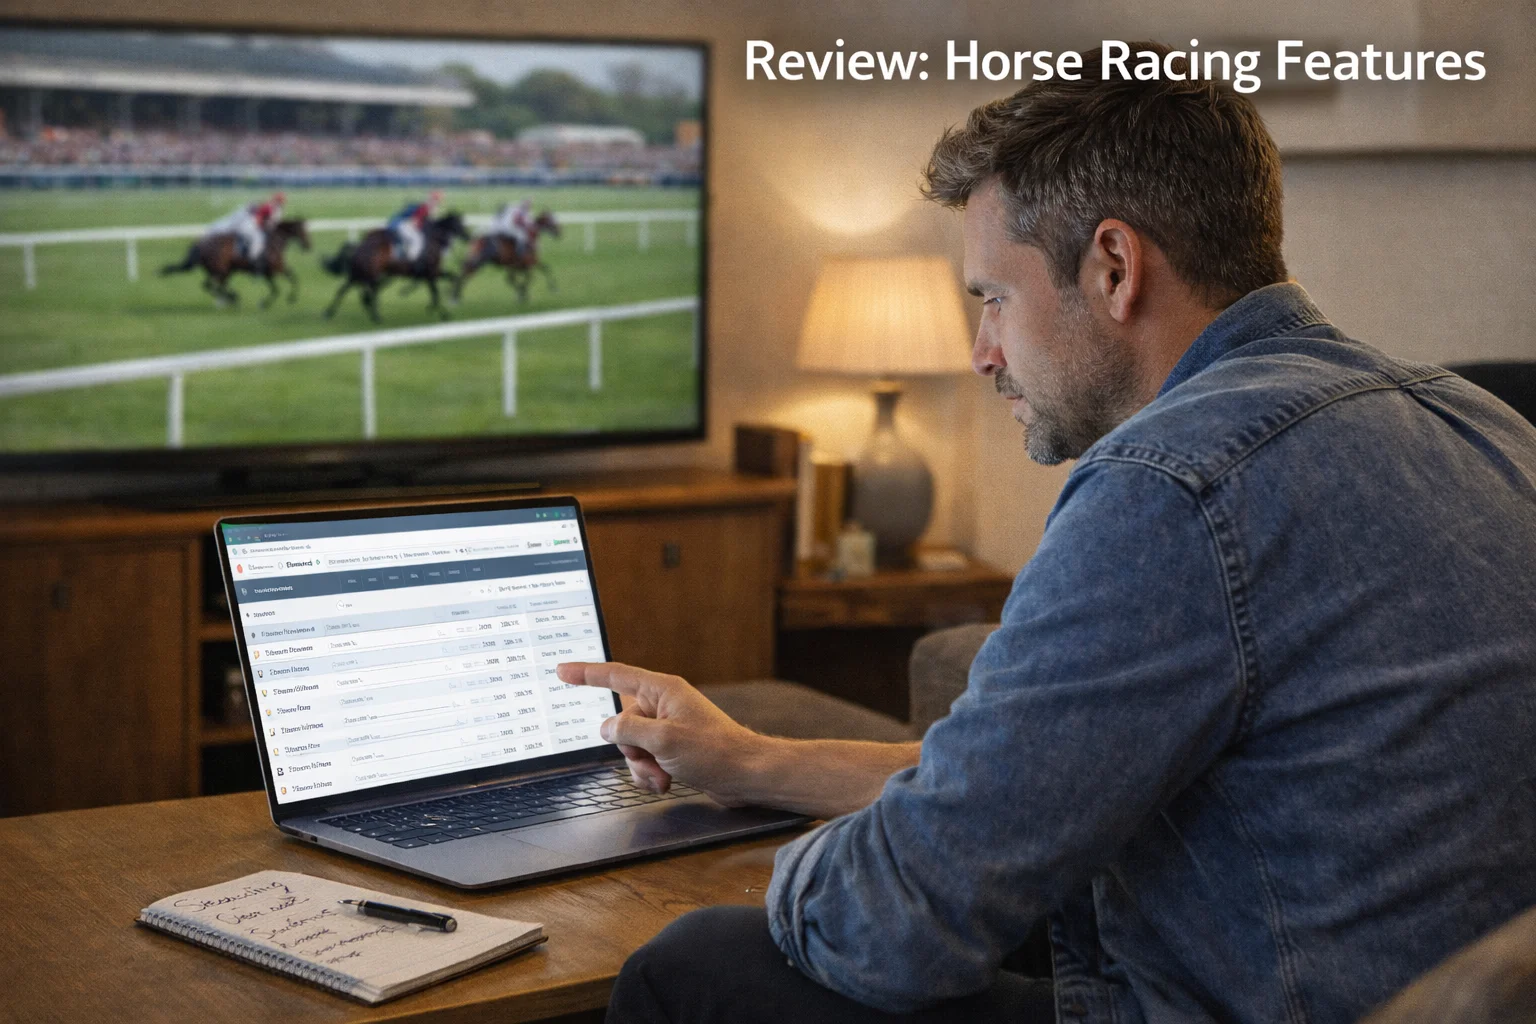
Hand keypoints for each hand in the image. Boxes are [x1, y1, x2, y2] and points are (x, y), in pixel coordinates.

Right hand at [555, 661, 765, 805]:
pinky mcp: (672, 748)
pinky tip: (667, 782)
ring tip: (664, 775)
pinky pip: (644, 760)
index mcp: (662, 690)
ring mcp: (667, 728)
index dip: (586, 674)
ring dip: (641, 766)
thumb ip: (627, 730)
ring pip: (631, 746)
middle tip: (652, 759)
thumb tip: (606, 728)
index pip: (615, 676)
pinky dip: (649, 774)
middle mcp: (663, 705)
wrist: (745, 776)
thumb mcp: (662, 739)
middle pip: (621, 723)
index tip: (562, 670)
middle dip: (629, 749)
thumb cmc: (713, 751)